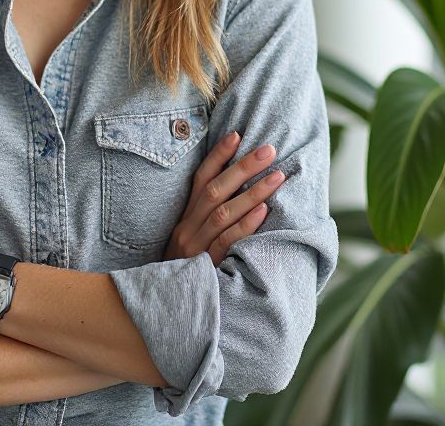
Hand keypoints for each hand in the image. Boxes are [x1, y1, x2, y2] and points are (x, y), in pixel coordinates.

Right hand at [164, 131, 285, 265]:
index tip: (238, 134)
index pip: (200, 178)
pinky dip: (246, 224)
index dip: (218, 155)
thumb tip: (241, 194)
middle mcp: (187, 227)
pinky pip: (227, 241)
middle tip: (269, 149)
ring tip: (277, 176)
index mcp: (185, 217)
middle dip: (243, 167)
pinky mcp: (205, 266)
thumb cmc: (188, 272)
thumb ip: (208, 219)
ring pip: (223, 212)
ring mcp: (194, 247)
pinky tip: (264, 211)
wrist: (168, 310)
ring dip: (252, 192)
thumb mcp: (191, 241)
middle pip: (215, 189)